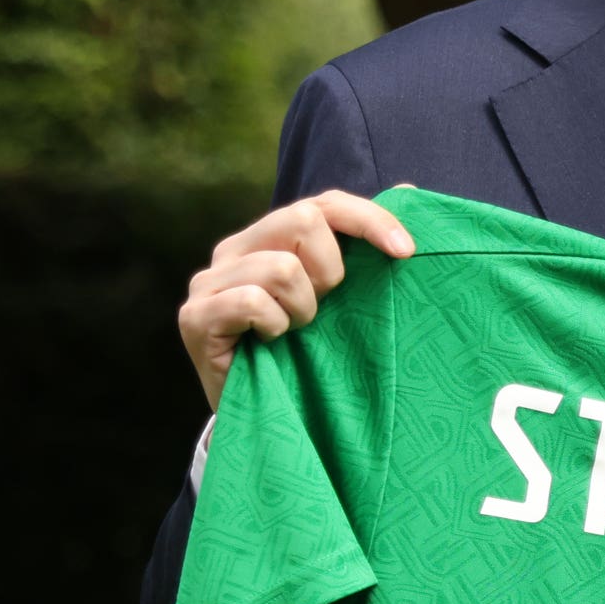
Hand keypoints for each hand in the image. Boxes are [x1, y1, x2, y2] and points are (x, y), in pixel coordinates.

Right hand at [178, 191, 415, 409]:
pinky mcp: (195, 316)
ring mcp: (208, 281)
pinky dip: (276, 327)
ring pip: (283, 268)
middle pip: (303, 219)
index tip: (407, 252)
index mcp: (269, 237)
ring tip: (293, 332)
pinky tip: (270, 343)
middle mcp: (235, 249)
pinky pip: (254, 303)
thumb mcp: (343, 298)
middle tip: (323, 309)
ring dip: (303, 310)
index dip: (370, 220)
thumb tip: (409, 190)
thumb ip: (365, 247)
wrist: (266, 413)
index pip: (324, 204)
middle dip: (330, 270)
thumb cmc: (310, 352)